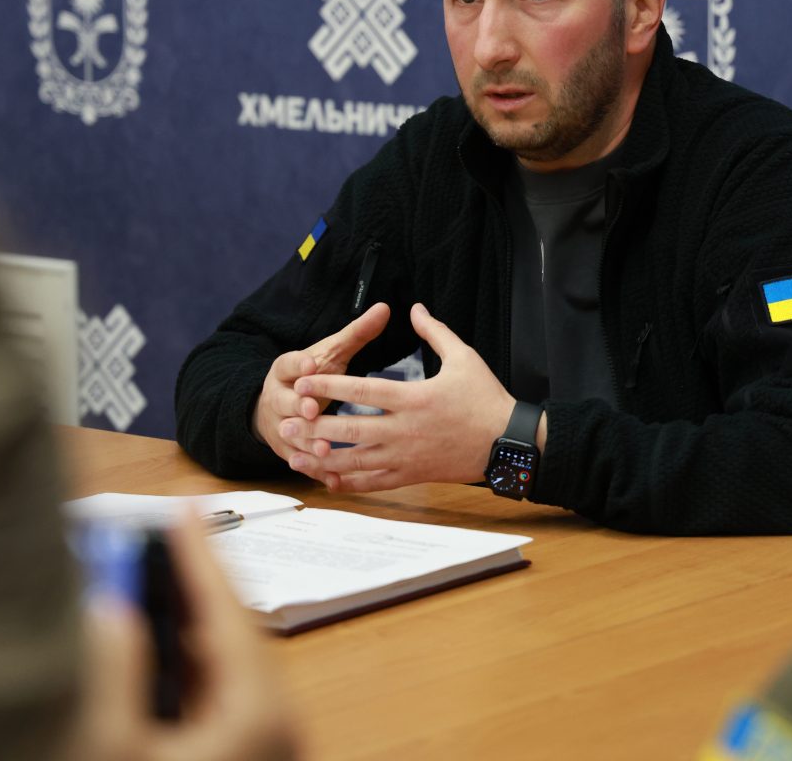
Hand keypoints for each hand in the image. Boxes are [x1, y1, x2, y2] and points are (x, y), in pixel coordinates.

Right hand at [70, 512, 300, 760]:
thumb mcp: (117, 751)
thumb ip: (113, 677)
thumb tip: (108, 611)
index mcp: (259, 710)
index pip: (226, 610)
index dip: (200, 553)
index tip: (185, 505)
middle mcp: (276, 719)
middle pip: (231, 629)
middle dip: (190, 580)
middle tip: (155, 533)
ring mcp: (267, 738)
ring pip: (226, 660)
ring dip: (185, 620)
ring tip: (145, 575)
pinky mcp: (248, 751)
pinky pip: (220, 691)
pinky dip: (187, 660)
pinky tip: (155, 642)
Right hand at [253, 302, 389, 463]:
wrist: (279, 406)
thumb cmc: (314, 376)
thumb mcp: (330, 353)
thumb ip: (356, 334)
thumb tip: (385, 308)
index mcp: (286, 370)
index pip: (288, 363)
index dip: (299, 365)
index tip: (311, 365)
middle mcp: (278, 398)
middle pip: (284, 402)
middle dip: (298, 407)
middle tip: (313, 411)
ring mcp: (280, 426)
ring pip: (290, 436)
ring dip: (306, 443)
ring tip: (325, 450)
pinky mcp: (288, 450)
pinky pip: (300, 462)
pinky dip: (315, 471)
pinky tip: (332, 480)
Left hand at [279, 303, 516, 492]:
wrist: (507, 443)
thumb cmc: (486, 398)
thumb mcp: (464, 357)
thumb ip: (435, 332)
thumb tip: (414, 308)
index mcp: (413, 398)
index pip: (361, 390)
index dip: (328, 384)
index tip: (302, 380)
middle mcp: (404, 430)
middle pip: (348, 429)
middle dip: (312, 426)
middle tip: (284, 421)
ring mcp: (406, 457)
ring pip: (355, 461)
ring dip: (322, 457)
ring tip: (294, 453)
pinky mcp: (411, 476)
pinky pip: (373, 483)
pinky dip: (347, 482)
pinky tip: (327, 478)